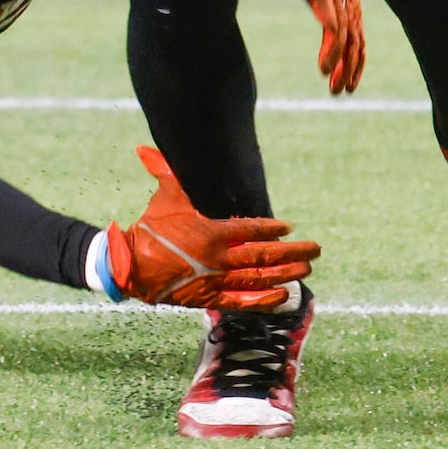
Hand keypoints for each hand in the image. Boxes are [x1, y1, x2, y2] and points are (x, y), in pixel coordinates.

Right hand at [103, 147, 318, 311]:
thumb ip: (165, 169)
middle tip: (315, 248)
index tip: (290, 226)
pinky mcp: (210, 299)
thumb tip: (146, 146)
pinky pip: (243, 302)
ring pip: (259, 278)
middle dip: (293, 252)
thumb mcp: (164, 196)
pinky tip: (283, 295)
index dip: (273, 228)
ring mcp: (216, 281)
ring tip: (306, 268)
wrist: (131, 267)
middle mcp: (219, 258)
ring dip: (286, 273)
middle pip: (264, 256)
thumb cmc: (150, 228)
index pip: (251, 230)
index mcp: (211, 232)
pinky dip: (264, 300)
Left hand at [241, 0, 364, 94]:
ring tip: (340, 91)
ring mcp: (349, 3)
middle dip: (341, 63)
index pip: (332, 18)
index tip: (323, 69)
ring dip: (351, 66)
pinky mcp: (352, 11)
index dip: (331, 45)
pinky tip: (349, 82)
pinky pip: (359, 38)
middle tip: (332, 90)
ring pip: (356, 39)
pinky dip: (357, 60)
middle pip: (347, 34)